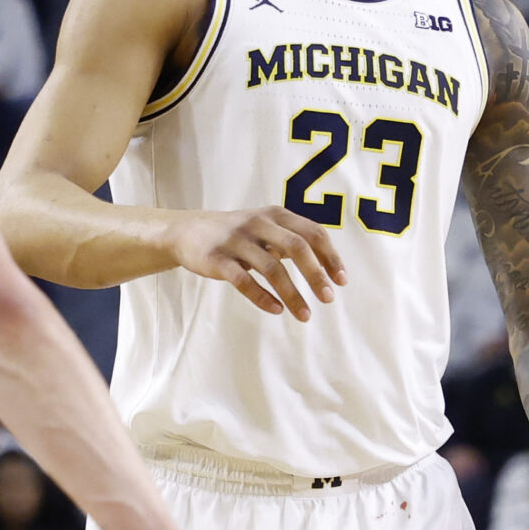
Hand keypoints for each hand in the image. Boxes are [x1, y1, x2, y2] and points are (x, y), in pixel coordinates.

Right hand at [167, 206, 345, 321]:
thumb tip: (328, 266)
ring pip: (272, 268)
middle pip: (297, 247)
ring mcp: (237, 240)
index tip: (341, 281)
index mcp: (275, 214)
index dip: (330, 257)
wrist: (187, 231)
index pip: (313, 232)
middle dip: (316, 275)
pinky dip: (262, 297)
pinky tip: (276, 310)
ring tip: (305, 315)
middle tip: (328, 298)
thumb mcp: (265, 226)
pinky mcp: (217, 259)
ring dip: (292, 294)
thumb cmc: (236, 233)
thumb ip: (293, 239)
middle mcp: (258, 223)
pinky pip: (244, 280)